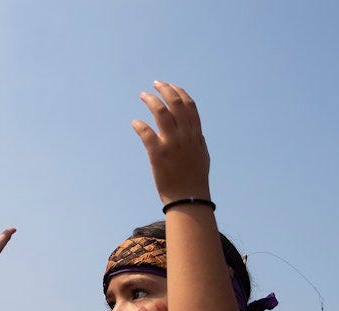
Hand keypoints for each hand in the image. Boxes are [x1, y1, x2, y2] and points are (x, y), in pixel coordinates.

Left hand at [132, 81, 210, 204]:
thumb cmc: (195, 179)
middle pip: (175, 103)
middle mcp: (185, 136)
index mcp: (196, 135)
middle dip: (165, 89)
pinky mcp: (158, 154)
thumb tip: (196, 130)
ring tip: (143, 95)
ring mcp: (171, 144)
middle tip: (155, 84)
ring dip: (151, 100)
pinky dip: (139, 125)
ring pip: (161, 112)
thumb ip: (199, 140)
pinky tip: (135, 123)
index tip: (170, 86)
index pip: (189, 106)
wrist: (188, 199)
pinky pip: (146, 132)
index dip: (179, 92)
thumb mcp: (203, 156)